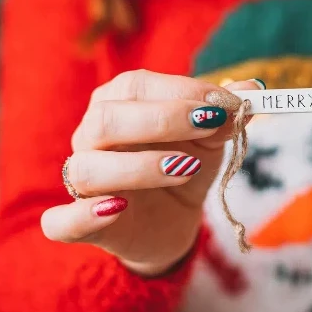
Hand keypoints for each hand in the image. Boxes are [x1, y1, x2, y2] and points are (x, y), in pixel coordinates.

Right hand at [40, 70, 257, 276]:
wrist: (173, 221)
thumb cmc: (185, 166)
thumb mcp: (211, 138)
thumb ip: (226, 112)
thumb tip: (251, 88)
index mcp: (118, 103)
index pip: (136, 86)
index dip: (181, 91)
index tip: (225, 103)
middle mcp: (91, 137)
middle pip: (107, 120)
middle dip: (162, 120)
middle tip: (209, 125)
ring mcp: (81, 181)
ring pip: (87, 168)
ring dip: (139, 166)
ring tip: (185, 168)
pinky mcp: (80, 225)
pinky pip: (60, 222)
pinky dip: (82, 217)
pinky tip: (119, 208)